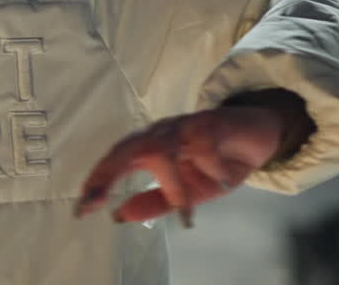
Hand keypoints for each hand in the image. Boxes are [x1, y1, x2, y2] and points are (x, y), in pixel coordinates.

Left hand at [75, 105, 282, 226]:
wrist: (255, 135)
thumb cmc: (215, 162)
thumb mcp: (186, 192)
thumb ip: (155, 202)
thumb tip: (120, 216)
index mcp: (150, 147)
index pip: (117, 159)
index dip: (98, 180)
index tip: (82, 207)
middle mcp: (160, 132)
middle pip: (128, 147)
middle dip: (108, 173)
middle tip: (94, 200)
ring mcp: (184, 125)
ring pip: (162, 146)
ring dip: (169, 176)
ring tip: (181, 203)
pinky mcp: (212, 122)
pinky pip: (204, 144)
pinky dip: (211, 166)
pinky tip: (220, 179)